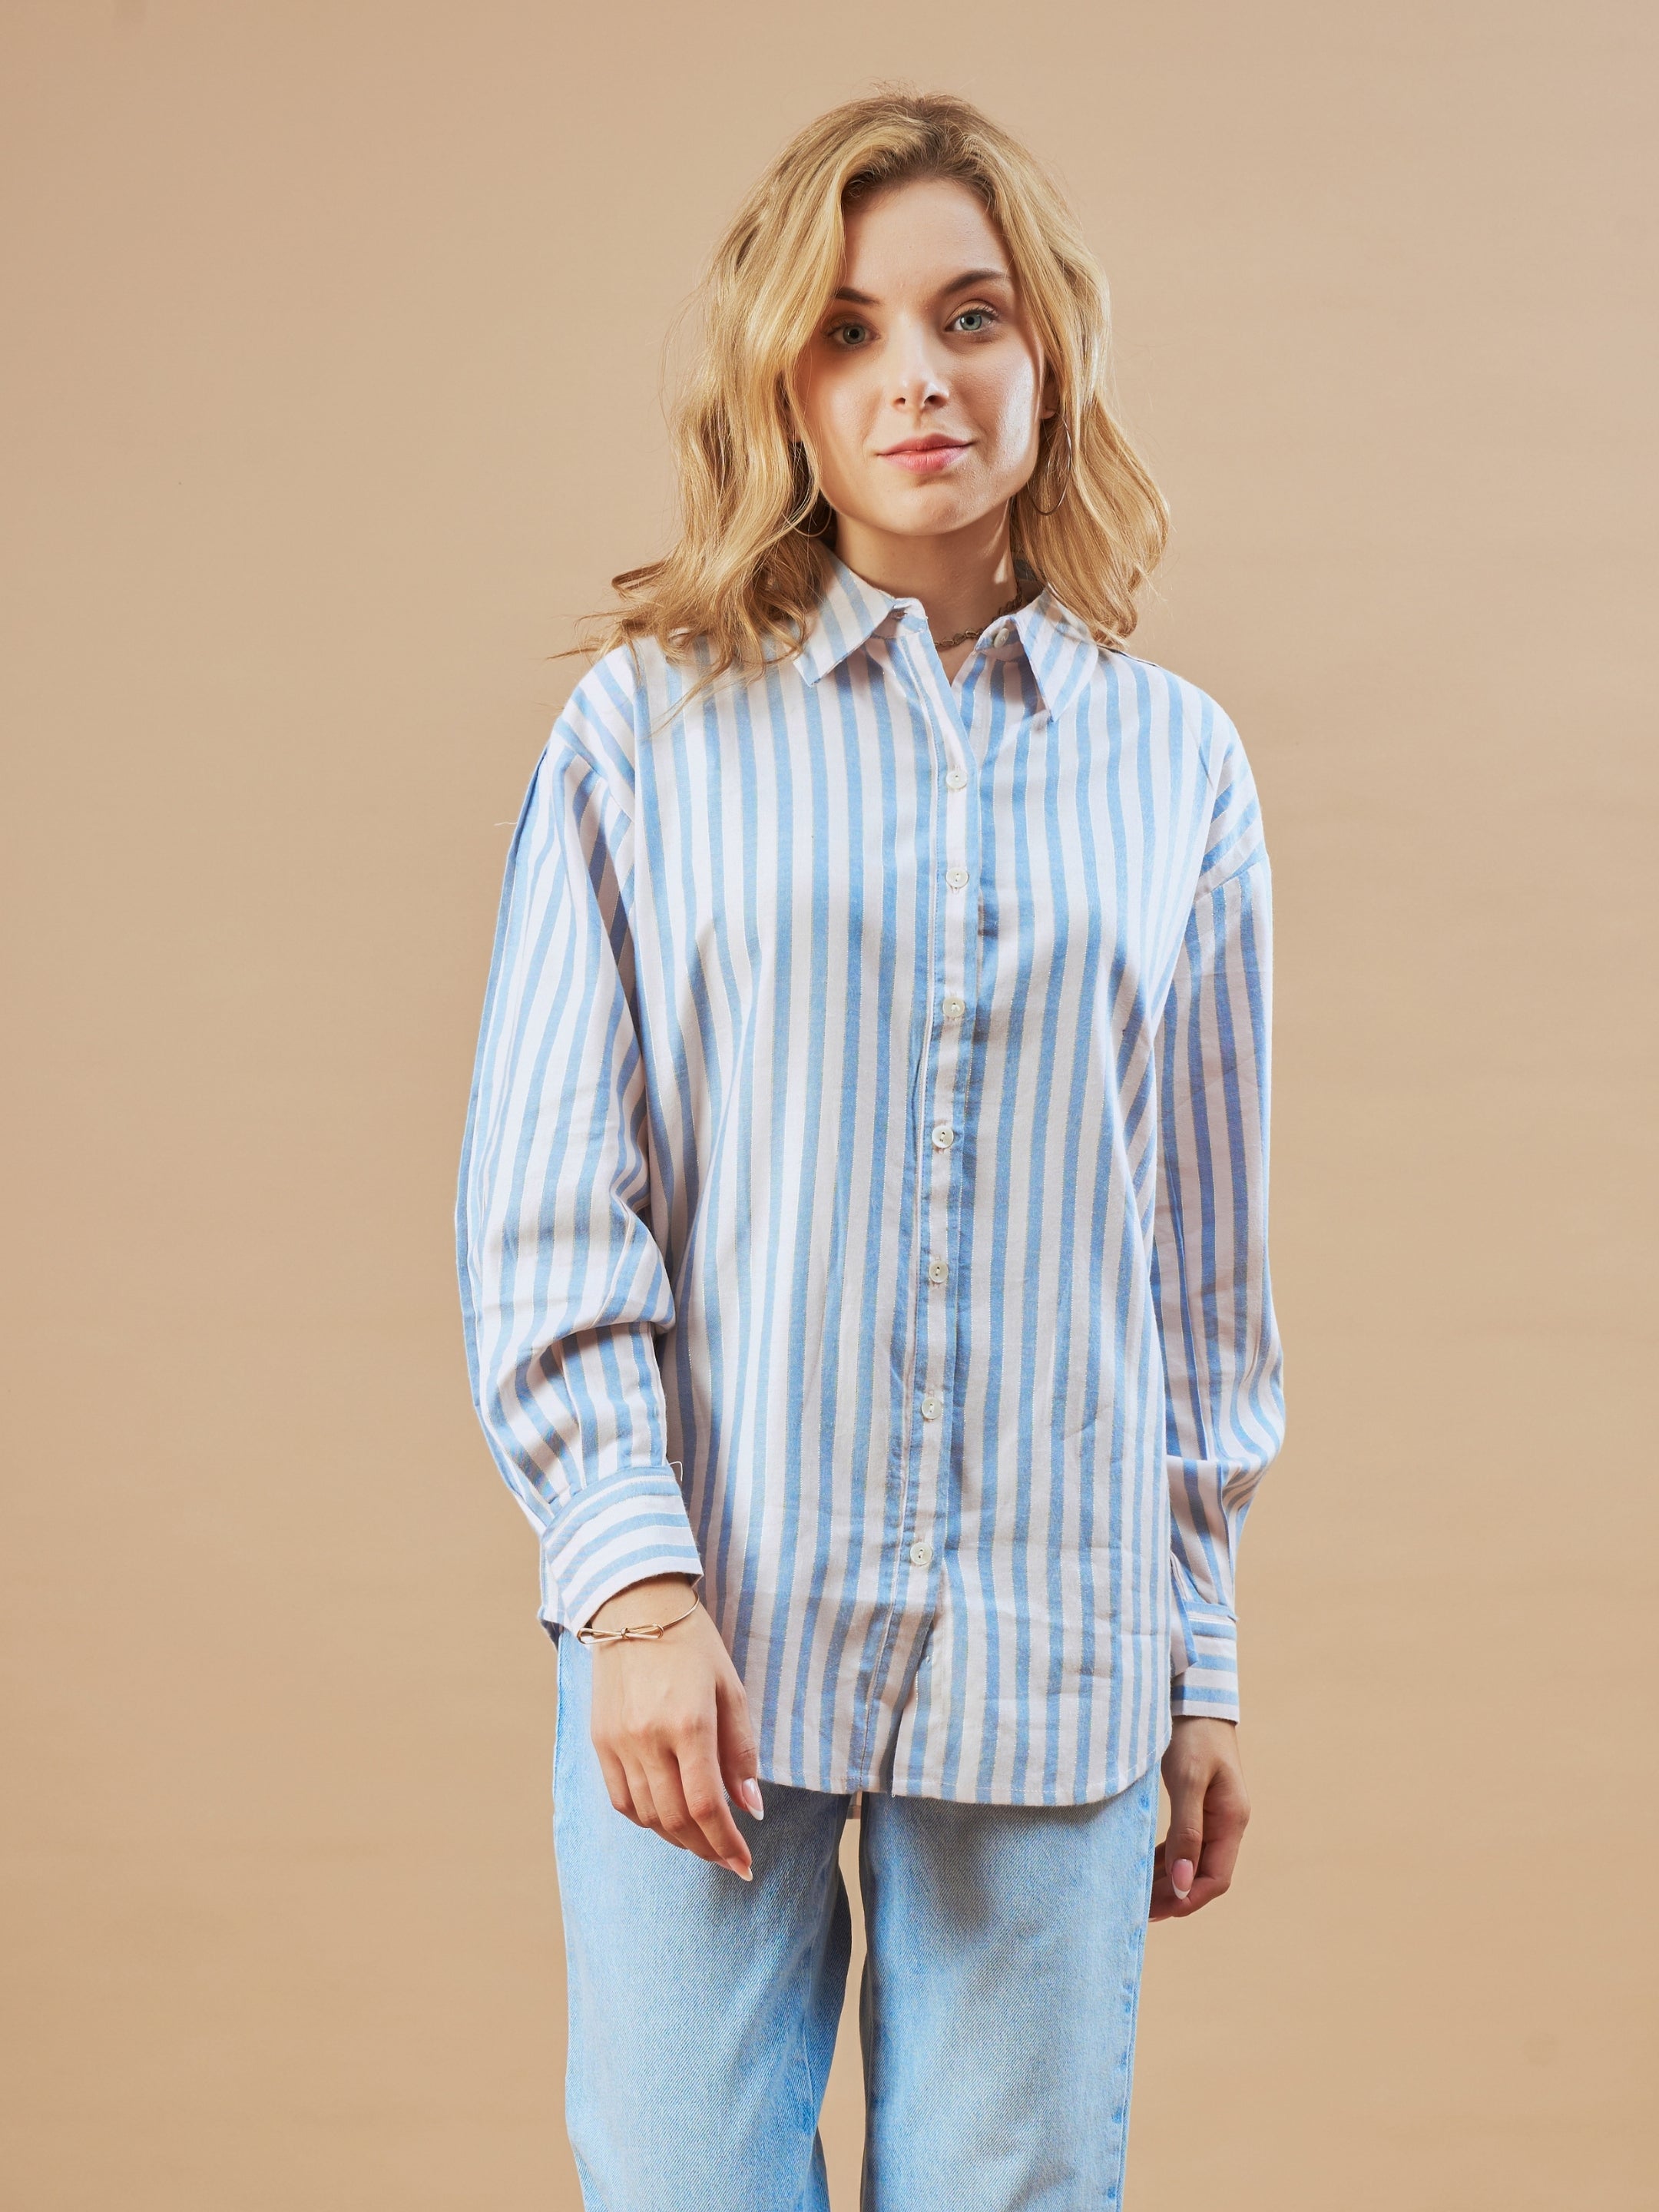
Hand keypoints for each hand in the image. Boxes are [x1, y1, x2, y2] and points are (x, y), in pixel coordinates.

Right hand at [584, 1574, 764, 1879]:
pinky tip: (668, 1819)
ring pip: (647, 1816)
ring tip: (703, 1841)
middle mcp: (647, 1738)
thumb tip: (750, 1807)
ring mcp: (618, 1742)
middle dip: (707, 1848)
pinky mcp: (600, 1741)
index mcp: (688, 1723)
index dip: (727, 1844)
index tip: (745, 1864)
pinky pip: (621, 1799)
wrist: (635, 1607)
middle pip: (675, 1820)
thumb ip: (741, 1751)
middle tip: (729, 1859)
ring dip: (678, 1838)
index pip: (706, 1805)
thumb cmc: (693, 1645)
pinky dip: (646, 1819)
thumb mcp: (730, 1689)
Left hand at [1149, 1716, 1249, 1920]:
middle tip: (1139, 1911)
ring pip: (1192, 1861)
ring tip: (1138, 1896)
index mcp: (1232, 1820)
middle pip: (1204, 1874)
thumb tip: (1181, 1883)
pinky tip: (1146, 1868)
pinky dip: (1166, 1859)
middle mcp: (1226, 1823)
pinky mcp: (1199, 1805)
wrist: (1194, 1695)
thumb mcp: (1188, 1780)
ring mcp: (1214, 1814)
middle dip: (1174, 1895)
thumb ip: (1186, 1832)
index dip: (1187, 1899)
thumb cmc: (1192, 1733)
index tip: (1156, 1912)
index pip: (1215, 1878)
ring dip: (1168, 1880)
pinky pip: (1185, 1843)